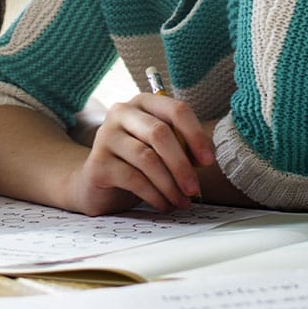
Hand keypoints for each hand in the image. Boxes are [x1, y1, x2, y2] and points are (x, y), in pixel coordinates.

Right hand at [68, 92, 214, 213]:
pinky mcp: (98, 163)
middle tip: (194, 189)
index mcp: (143, 104)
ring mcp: (106, 136)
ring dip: (170, 185)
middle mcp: (121, 113)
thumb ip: (184, 147)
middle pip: (159, 133)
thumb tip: (205, 156)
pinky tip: (163, 205)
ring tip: (181, 202)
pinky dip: (155, 195)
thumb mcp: (164, 151)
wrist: (99, 186)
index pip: (175, 110)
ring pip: (147, 158)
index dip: (196, 135)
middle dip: (182, 164)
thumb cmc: (138, 164)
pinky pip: (133, 179)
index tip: (209, 160)